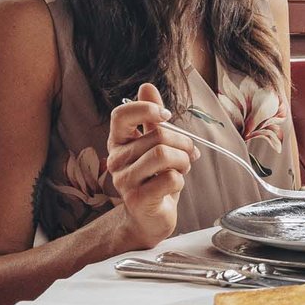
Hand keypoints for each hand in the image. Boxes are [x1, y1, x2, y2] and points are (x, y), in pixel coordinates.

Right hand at [105, 83, 199, 248]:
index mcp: (118, 142)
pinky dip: (181, 179)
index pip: (121, 114)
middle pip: (157, 135)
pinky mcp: (138, 199)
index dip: (146, 109)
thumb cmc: (153, 178)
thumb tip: (146, 87)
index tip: (165, 116)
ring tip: (182, 168)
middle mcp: (116, 160)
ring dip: (183, 160)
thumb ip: (150, 117)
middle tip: (188, 153)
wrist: (149, 218)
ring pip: (164, 154)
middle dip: (183, 142)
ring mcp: (124, 180)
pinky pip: (170, 178)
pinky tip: (174, 185)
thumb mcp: (153, 144)